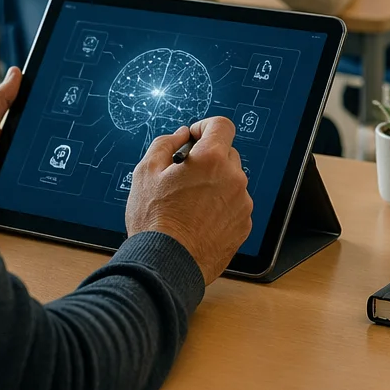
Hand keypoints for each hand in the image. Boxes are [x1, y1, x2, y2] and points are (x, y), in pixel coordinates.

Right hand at [126, 117, 252, 284]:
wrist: (167, 264)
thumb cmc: (154, 221)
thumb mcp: (145, 172)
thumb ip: (165, 144)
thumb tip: (180, 135)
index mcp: (212, 160)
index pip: (222, 125)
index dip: (206, 127)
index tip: (194, 137)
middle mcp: (234, 178)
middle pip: (227, 154)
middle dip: (208, 159)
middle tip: (184, 175)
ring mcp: (242, 203)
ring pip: (231, 182)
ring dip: (215, 185)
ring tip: (190, 204)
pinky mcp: (244, 226)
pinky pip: (235, 206)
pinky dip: (221, 207)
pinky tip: (199, 220)